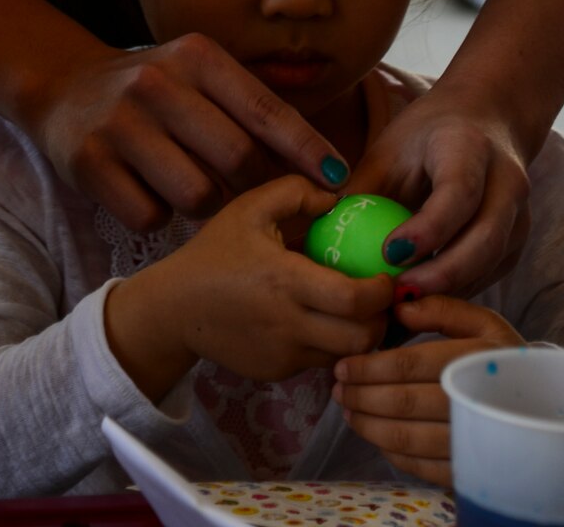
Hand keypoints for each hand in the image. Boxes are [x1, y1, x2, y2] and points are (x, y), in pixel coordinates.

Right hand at [29, 32, 349, 232]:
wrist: (66, 91)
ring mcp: (120, 124)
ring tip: (195, 187)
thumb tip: (321, 165)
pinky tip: (152, 194)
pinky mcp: (90, 164)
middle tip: (254, 197)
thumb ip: (250, 109)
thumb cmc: (156, 91)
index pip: (267, 110)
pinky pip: (151, 216)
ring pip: (197, 195)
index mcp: (196, 56)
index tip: (338, 179)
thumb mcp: (199, 76)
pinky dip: (161, 217)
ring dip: (207, 205)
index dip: (307, 149)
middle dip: (254, 187)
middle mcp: (158, 83)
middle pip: (237, 160)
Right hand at [104, 176, 393, 401]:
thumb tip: (340, 195)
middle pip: (362, 339)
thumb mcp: (251, 207)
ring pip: (345, 354)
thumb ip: (297, 191)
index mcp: (286, 281)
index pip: (356, 300)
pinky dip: (332, 344)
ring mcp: (284, 355)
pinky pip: (320, 360)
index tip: (389, 274)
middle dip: (383, 320)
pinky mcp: (277, 372)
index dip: (383, 291)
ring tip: (361, 309)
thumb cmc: (216, 252)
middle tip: (384, 297)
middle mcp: (289, 325)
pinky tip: (324, 320)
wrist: (175, 308)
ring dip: (361, 335)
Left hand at [332, 293, 522, 485]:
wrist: (547, 407)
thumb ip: (441, 308)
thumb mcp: (482, 322)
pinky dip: (393, 452)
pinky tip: (377, 436)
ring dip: (369, 426)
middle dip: (361, 396)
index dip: (368, 367)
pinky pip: (422, 466)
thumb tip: (397, 305)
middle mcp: (474, 402)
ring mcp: (473, 441)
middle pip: (402, 403)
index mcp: (475, 358)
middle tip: (337, 389)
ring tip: (348, 411)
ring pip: (407, 439)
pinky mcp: (471, 469)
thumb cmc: (503, 358)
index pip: (408, 365)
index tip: (341, 364)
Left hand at [346, 86, 529, 294]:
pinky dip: (457, 293)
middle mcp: (507, 181)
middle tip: (395, 298)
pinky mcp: (517, 241)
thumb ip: (364, 191)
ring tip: (402, 311)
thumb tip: (325, 241)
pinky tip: (422, 305)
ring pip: (490, 264)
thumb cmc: (425, 135)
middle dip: (441, 275)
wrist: (482, 121)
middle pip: (484, 239)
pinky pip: (489, 275)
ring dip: (449, 293)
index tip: (387, 255)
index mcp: (470, 147)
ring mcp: (519, 214)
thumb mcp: (389, 149)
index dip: (426, 229)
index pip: (458, 193)